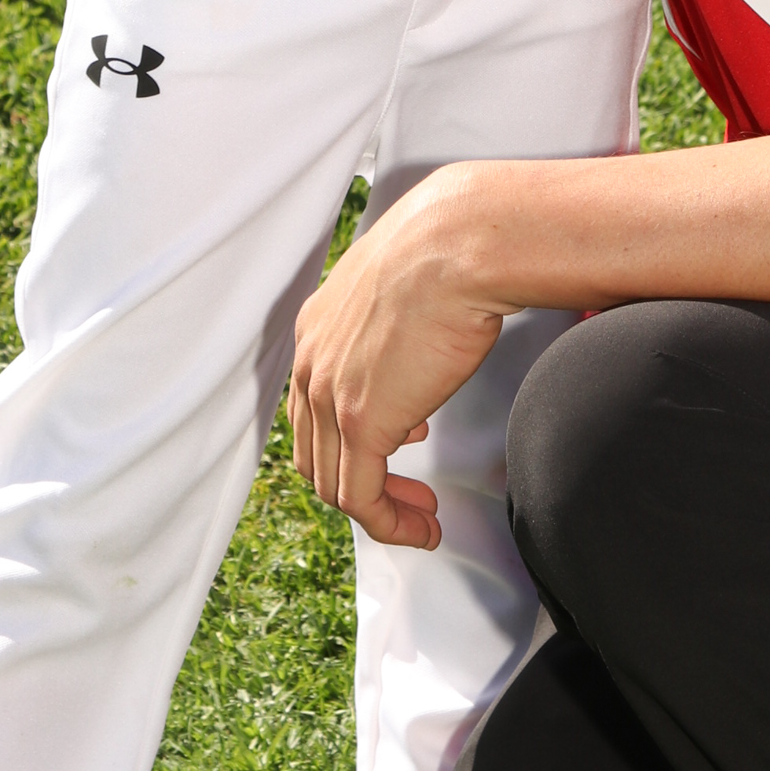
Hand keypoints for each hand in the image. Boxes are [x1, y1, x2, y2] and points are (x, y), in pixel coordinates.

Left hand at [290, 175, 507, 547]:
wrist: (459, 243)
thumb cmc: (448, 249)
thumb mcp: (404, 287)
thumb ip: (394, 330)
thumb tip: (417, 364)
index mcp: (317, 325)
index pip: (312, 405)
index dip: (349, 436)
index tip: (397, 446)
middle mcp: (311, 361)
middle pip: (315, 451)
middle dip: (360, 481)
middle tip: (405, 491)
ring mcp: (329, 394)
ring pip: (334, 483)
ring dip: (380, 509)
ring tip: (420, 516)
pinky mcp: (360, 423)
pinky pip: (362, 499)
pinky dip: (391, 524)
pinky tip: (421, 527)